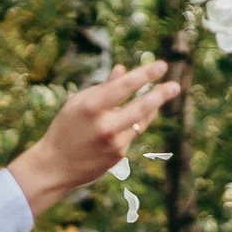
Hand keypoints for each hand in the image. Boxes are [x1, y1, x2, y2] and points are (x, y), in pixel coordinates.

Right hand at [7, 61, 181, 212]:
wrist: (56, 166)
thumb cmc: (66, 127)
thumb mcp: (79, 102)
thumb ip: (104, 88)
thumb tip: (123, 70)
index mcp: (92, 106)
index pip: (125, 86)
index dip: (146, 74)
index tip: (161, 65)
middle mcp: (106, 125)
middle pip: (142, 107)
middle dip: (161, 94)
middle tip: (176, 85)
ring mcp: (114, 142)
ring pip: (141, 121)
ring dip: (152, 107)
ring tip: (162, 94)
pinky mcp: (119, 155)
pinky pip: (132, 134)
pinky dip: (132, 124)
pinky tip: (128, 119)